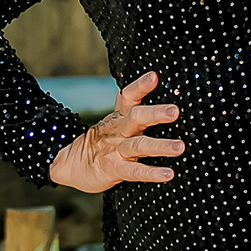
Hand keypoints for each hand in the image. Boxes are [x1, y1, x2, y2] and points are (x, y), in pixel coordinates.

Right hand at [48, 72, 183, 194]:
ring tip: (180, 147)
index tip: (153, 76)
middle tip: (174, 111)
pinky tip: (168, 174)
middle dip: (155, 113)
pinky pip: (134, 171)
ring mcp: (115, 150)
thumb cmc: (102, 141)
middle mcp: (119, 131)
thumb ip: (134, 112)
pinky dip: (151, 173)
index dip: (140, 86)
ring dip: (160, 146)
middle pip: (135, 118)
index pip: (128, 96)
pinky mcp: (114, 169)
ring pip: (139, 145)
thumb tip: (162, 96)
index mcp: (119, 117)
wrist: (71, 164)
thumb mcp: (115, 122)